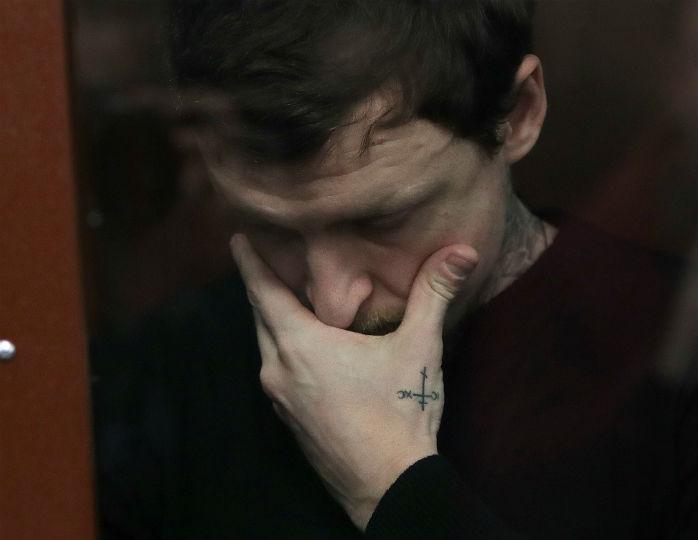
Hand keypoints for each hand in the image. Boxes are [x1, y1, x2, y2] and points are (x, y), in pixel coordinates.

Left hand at [231, 234, 477, 529]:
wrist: (387, 486)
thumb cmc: (398, 413)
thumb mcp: (418, 348)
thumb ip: (434, 294)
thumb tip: (462, 251)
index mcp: (300, 344)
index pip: (263, 292)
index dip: (250, 263)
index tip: (237, 239)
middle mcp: (278, 369)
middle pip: (260, 316)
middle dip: (260, 287)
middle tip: (263, 260)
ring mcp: (280, 398)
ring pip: (265, 345)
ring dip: (271, 319)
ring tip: (283, 298)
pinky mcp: (289, 418)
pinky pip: (275, 369)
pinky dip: (280, 347)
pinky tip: (303, 348)